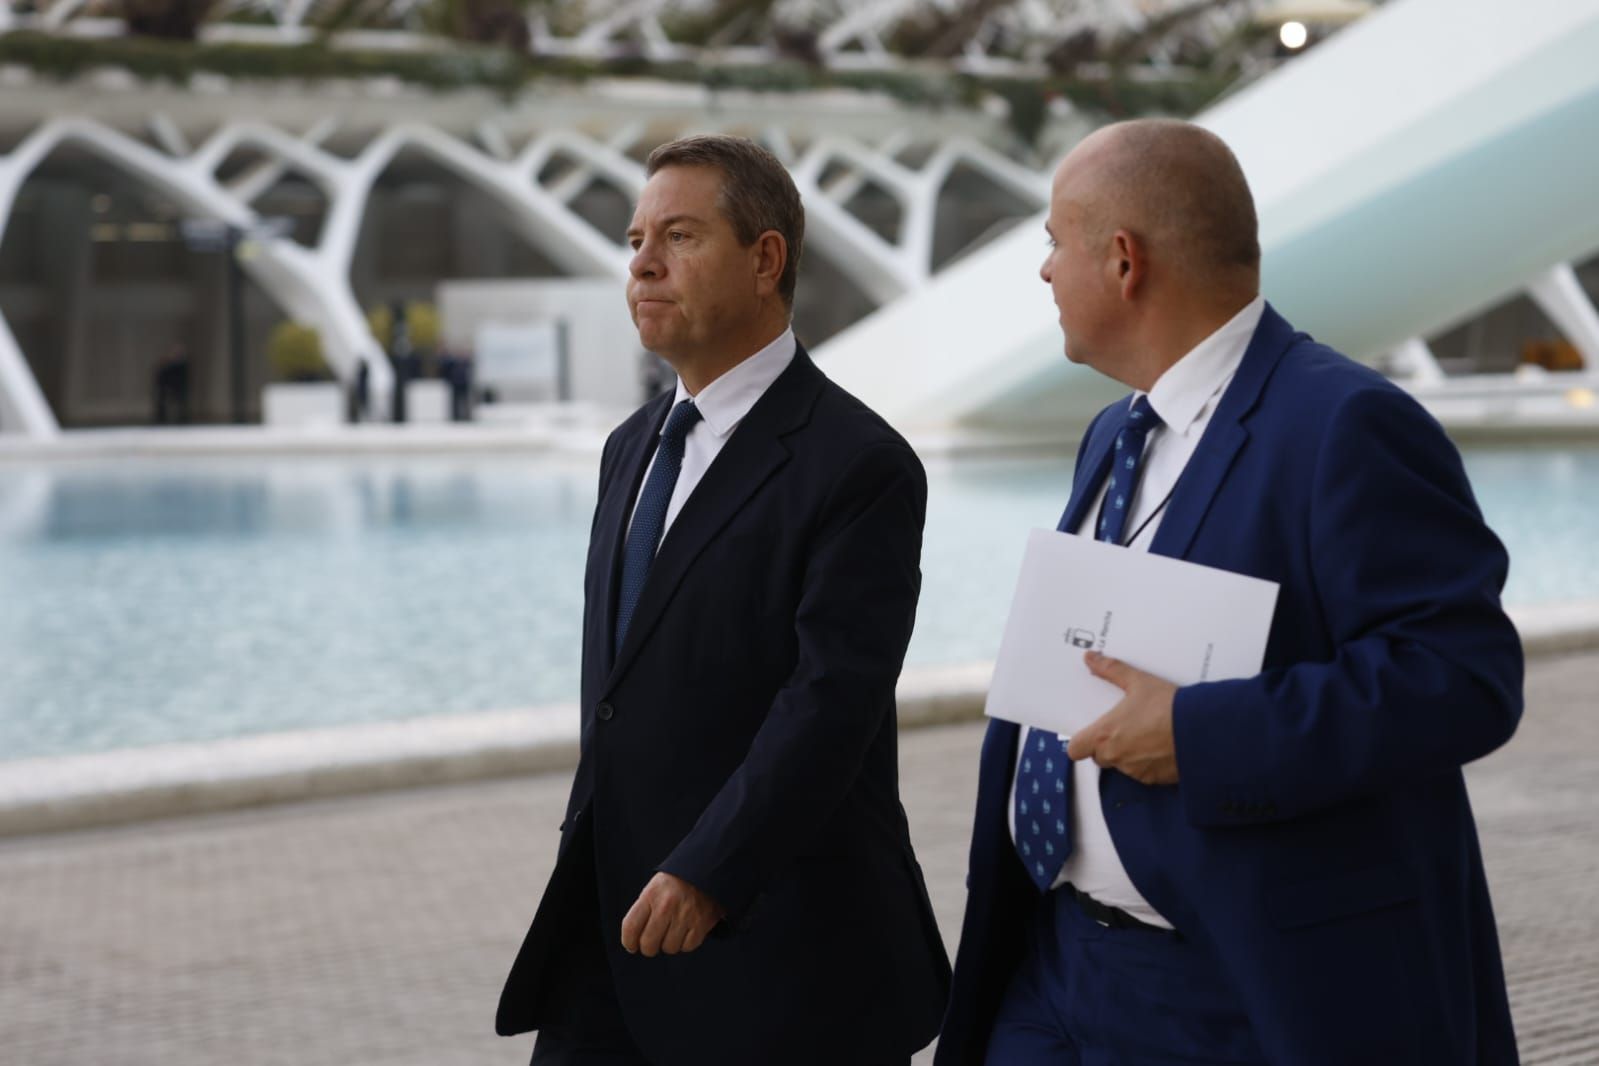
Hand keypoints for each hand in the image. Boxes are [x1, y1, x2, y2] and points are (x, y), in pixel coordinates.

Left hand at [620, 872, 725, 956]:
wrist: (706, 870)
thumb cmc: (676, 881)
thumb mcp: (654, 888)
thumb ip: (643, 911)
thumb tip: (634, 938)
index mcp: (651, 895)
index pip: (631, 927)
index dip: (628, 942)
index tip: (631, 945)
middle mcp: (666, 906)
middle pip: (648, 944)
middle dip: (648, 947)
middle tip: (652, 943)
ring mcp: (685, 915)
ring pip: (669, 948)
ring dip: (669, 944)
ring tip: (672, 932)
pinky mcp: (701, 923)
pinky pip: (687, 947)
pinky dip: (686, 943)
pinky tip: (686, 932)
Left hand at [1066, 651, 1179, 784]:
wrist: (1202, 729)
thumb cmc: (1168, 707)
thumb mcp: (1138, 681)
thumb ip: (1111, 670)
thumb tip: (1091, 659)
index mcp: (1104, 735)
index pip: (1075, 749)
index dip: (1081, 741)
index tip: (1090, 731)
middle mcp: (1116, 757)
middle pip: (1099, 756)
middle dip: (1107, 745)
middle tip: (1123, 728)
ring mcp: (1135, 771)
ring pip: (1122, 765)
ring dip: (1128, 754)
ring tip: (1146, 734)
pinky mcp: (1154, 780)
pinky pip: (1143, 773)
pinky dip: (1148, 763)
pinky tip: (1161, 746)